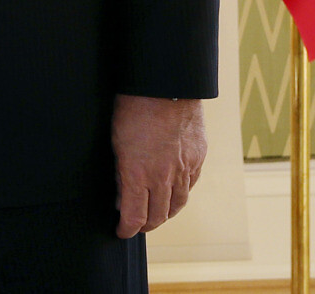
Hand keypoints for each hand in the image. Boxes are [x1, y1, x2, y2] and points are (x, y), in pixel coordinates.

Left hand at [112, 95, 206, 237]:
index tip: (121, 231)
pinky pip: (190, 184)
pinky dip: (181, 193)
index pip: (134, 216)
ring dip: (166, 213)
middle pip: (158, 216)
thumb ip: (121, 172)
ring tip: (156, 214)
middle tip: (137, 224)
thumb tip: (122, 194)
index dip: (127, 229)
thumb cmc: (133, 107)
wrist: (165, 84)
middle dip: (145, 224)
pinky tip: (174, 192)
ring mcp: (184, 168)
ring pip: (178, 204)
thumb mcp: (116, 141)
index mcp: (138, 174)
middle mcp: (164, 177)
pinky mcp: (198, 157)